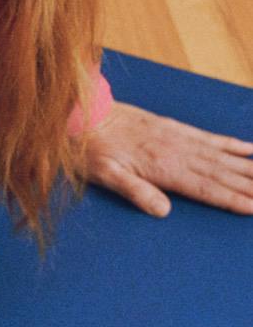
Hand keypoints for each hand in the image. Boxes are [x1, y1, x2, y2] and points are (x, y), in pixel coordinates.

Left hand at [80, 101, 252, 216]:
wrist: (89, 115)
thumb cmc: (94, 151)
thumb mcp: (107, 176)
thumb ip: (136, 192)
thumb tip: (163, 210)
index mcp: (165, 167)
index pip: (206, 188)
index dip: (232, 199)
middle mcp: (180, 151)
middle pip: (224, 173)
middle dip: (250, 185)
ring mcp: (182, 138)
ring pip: (225, 156)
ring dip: (250, 168)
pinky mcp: (179, 129)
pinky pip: (214, 139)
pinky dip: (236, 146)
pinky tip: (252, 150)